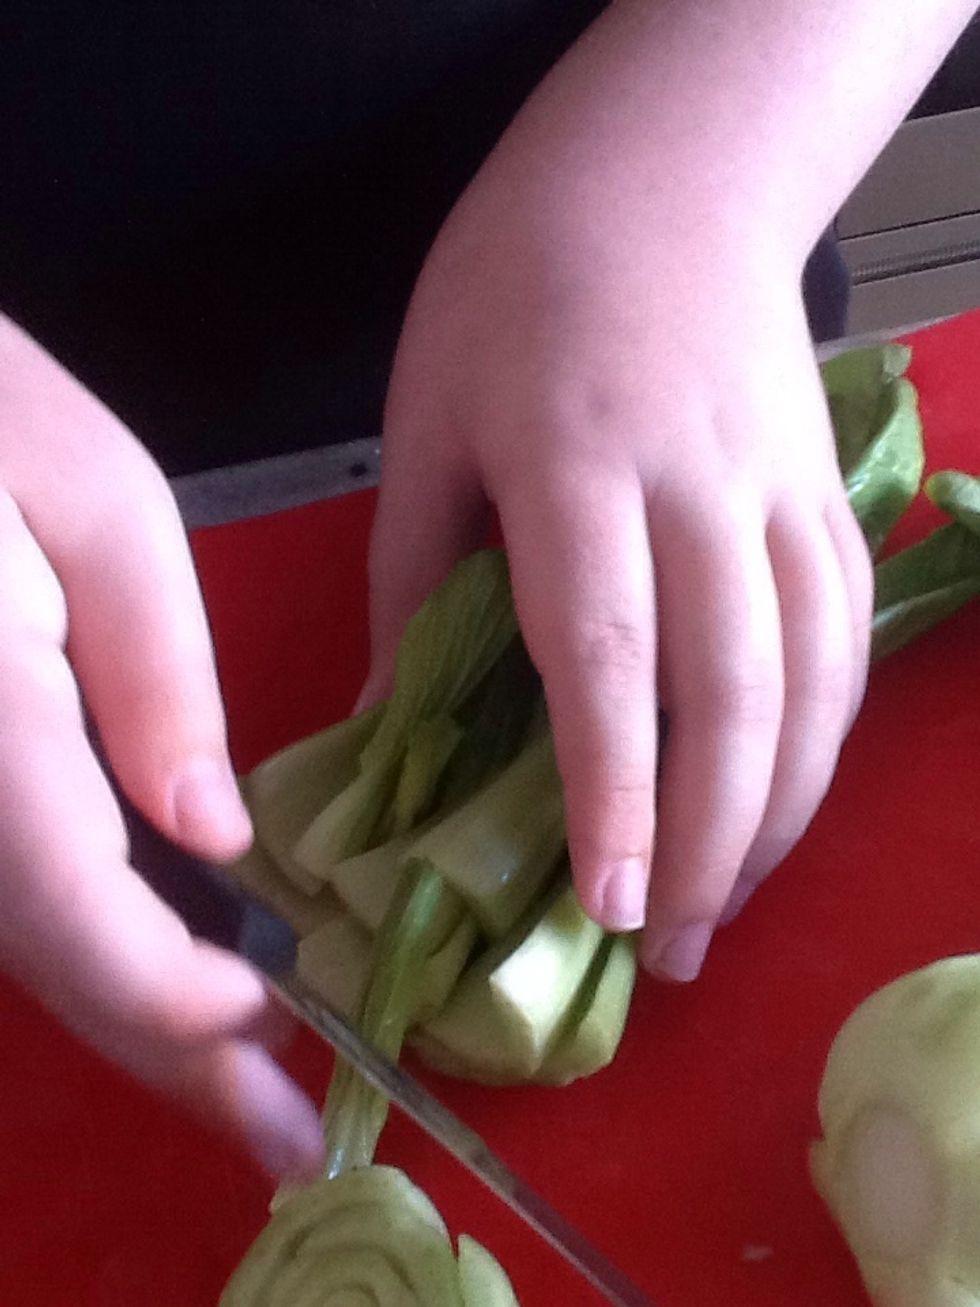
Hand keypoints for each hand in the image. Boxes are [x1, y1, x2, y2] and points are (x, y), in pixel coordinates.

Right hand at [0, 314, 322, 1176]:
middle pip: (57, 972)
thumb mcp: (98, 508)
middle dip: (178, 1062)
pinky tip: (169, 976)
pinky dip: (99, 955)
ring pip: (32, 953)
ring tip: (246, 1087)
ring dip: (141, 1025)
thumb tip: (219, 836)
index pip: (89, 925)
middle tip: (286, 1145)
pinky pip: (15, 902)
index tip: (286, 1019)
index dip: (189, 1000)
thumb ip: (158, 680)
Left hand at [363, 34, 871, 979]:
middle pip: (732, 692)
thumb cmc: (514, 287)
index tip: (615, 910)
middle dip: (712, 839)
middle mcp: (700, 487)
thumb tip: (387, 727)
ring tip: (731, 908)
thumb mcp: (425, 421)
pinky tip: (787, 801)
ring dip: (781, 811)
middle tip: (672, 949)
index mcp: (575, 464)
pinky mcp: (827, 492)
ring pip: (811, 681)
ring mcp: (784, 489)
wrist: (668, 173)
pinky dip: (824, 736)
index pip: (607, 656)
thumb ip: (411, 579)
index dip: (616, 795)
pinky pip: (846, 635)